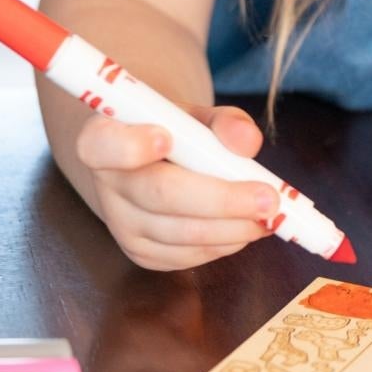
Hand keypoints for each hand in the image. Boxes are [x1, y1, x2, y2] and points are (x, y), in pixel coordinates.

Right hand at [74, 103, 278, 270]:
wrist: (146, 164)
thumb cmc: (172, 132)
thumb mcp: (194, 115)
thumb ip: (223, 121)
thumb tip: (247, 141)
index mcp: (104, 137)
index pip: (102, 145)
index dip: (131, 146)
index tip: (166, 139)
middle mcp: (106, 185)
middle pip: (160, 196)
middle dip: (221, 200)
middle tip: (268, 199)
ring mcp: (120, 225)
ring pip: (180, 233)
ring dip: (232, 227)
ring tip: (270, 214)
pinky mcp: (140, 253)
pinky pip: (186, 256)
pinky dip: (224, 243)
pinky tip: (247, 227)